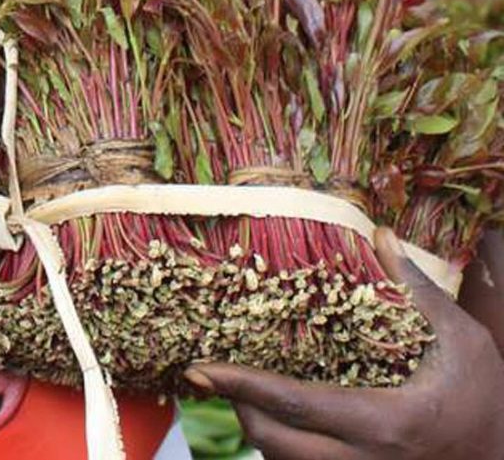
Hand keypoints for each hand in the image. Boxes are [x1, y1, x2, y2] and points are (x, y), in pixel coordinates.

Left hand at [184, 228, 503, 459]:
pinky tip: (279, 416)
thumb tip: (380, 236)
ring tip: (245, 390)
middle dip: (239, 406)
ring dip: (257, 427)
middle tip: (220, 373)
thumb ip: (418, 291)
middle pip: (272, 442)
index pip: (295, 405)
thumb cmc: (486, 401)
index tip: (201, 368)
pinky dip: (282, 445)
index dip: (241, 386)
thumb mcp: (463, 342)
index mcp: (386, 423)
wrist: (502, 457)